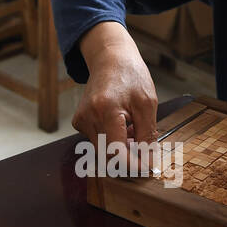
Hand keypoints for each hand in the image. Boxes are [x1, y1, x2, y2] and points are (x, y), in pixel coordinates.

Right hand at [71, 22, 157, 153]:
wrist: (110, 58)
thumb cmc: (130, 76)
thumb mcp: (147, 104)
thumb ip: (147, 135)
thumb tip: (147, 162)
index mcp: (106, 110)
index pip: (116, 152)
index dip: (132, 165)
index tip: (146, 168)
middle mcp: (89, 116)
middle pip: (108, 155)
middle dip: (127, 155)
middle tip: (142, 142)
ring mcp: (81, 120)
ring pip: (103, 150)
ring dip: (120, 146)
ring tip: (131, 127)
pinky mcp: (79, 122)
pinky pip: (97, 141)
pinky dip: (111, 139)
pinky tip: (119, 124)